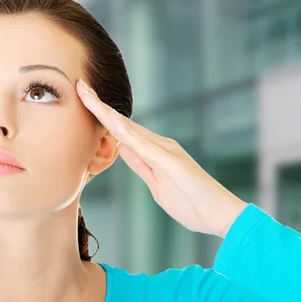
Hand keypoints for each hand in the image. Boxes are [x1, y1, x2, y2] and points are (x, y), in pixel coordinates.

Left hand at [76, 79, 247, 237]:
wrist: (221, 215)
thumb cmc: (191, 203)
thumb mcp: (156, 184)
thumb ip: (140, 165)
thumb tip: (122, 148)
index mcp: (154, 151)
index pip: (122, 131)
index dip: (102, 116)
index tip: (83, 102)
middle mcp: (160, 145)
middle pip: (122, 123)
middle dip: (98, 105)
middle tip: (79, 86)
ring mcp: (166, 151)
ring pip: (129, 128)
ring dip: (106, 111)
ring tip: (87, 94)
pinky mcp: (171, 161)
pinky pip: (144, 144)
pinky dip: (126, 132)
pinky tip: (112, 121)